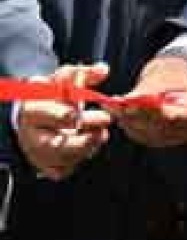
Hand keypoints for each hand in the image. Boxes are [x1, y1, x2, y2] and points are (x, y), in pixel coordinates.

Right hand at [16, 63, 113, 179]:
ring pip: (62, 159)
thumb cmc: (53, 96)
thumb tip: (102, 70)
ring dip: (86, 147)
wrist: (38, 115)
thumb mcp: (64, 79)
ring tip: (101, 134)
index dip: (63, 115)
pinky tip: (91, 145)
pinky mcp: (47, 165)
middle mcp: (31, 135)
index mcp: (32, 110)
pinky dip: (80, 159)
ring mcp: (38, 153)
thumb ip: (83, 73)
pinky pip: (64, 169)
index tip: (78, 112)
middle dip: (81, 140)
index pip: (45, 115)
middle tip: (102, 127)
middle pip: (54, 145)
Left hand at [109, 54, 186, 147]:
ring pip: (147, 134)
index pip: (172, 117)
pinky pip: (142, 136)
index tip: (128, 104)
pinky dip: (129, 125)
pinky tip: (120, 114)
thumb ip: (147, 91)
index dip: (148, 112)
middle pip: (158, 128)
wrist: (177, 82)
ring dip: (128, 121)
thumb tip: (129, 100)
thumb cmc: (173, 75)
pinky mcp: (162, 140)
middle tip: (114, 105)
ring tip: (113, 106)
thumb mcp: (165, 77)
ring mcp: (177, 137)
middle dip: (134, 117)